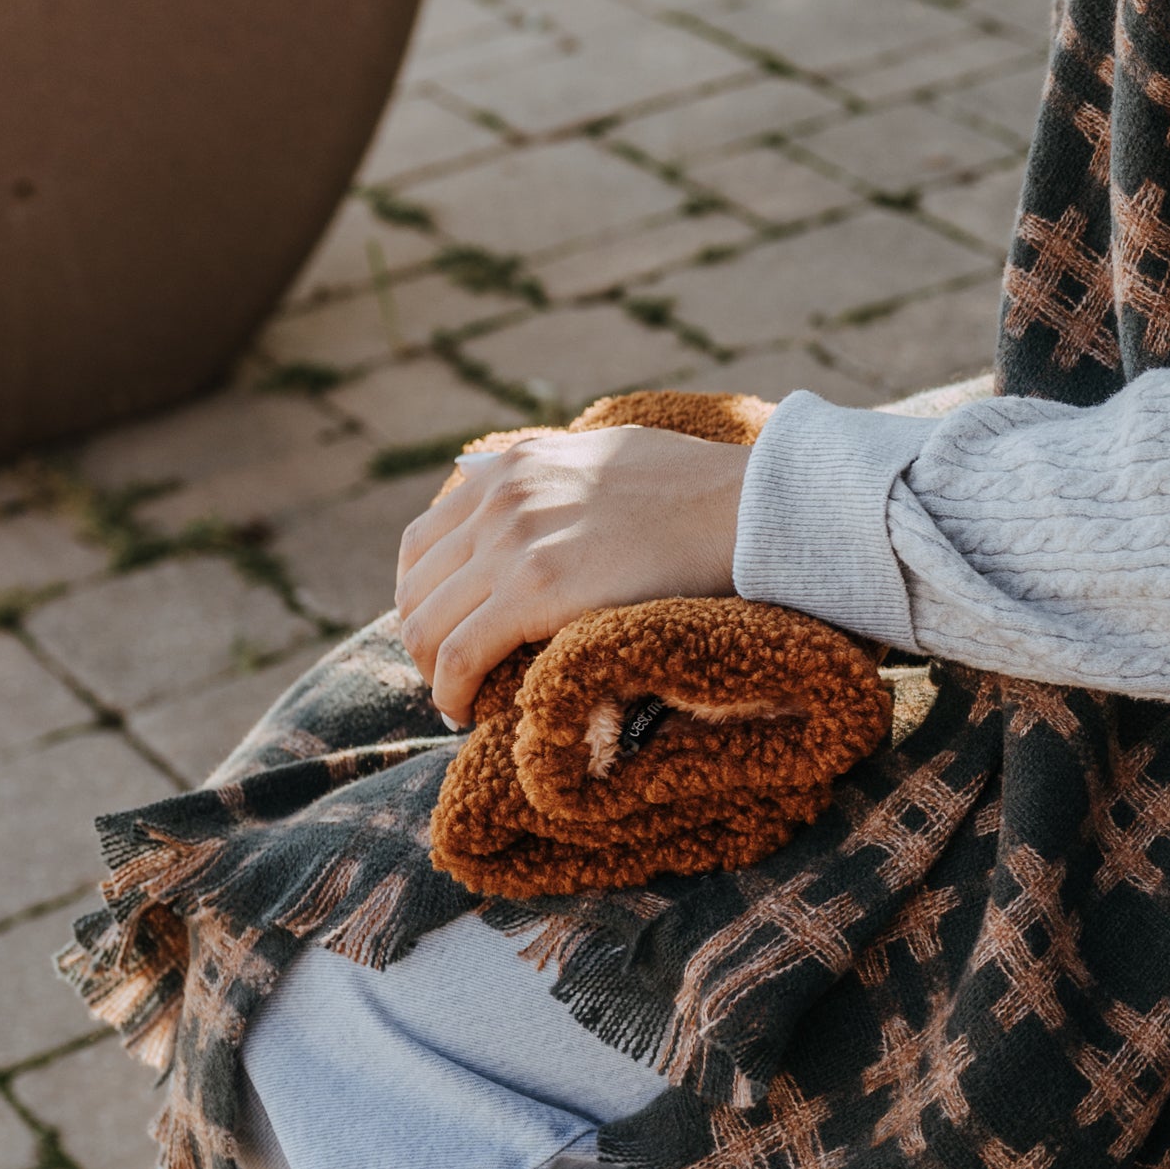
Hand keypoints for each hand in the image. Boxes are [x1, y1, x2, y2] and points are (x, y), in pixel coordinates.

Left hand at [395, 426, 749, 725]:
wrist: (752, 507)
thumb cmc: (707, 493)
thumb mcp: (614, 457)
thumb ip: (564, 477)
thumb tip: (540, 494)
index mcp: (516, 466)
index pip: (426, 540)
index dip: (426, 597)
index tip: (449, 632)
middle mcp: (501, 498)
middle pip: (417, 587)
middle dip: (424, 640)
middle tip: (451, 678)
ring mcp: (513, 543)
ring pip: (426, 625)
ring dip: (433, 673)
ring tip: (457, 701)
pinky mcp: (536, 591)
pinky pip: (461, 654)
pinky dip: (451, 690)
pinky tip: (465, 711)